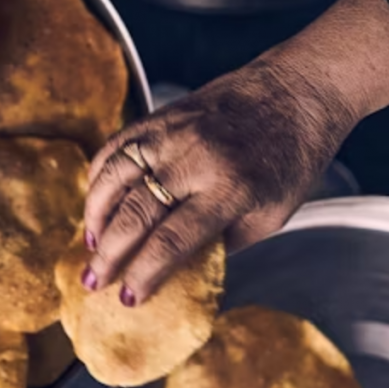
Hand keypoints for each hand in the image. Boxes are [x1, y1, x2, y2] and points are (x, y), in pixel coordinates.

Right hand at [82, 58, 360, 305]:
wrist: (297, 90)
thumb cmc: (292, 159)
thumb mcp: (271, 214)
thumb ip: (223, 240)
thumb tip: (177, 267)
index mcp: (231, 190)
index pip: (172, 241)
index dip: (143, 273)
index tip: (128, 298)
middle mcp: (195, 159)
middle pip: (136, 213)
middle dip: (108, 253)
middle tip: (91, 280)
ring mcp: (173, 133)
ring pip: (115, 176)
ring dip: (95, 214)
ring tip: (91, 243)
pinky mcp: (161, 115)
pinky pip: (116, 146)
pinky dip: (99, 175)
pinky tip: (97, 200)